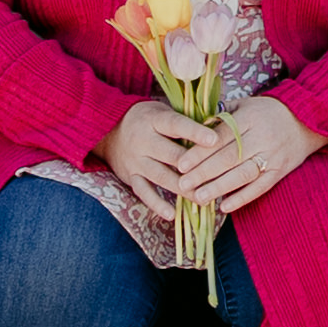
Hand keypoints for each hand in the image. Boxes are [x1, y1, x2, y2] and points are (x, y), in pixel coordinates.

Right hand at [103, 97, 217, 222]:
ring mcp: (136, 160)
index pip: (176, 124)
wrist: (108, 131)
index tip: (214, 140)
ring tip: (203, 199)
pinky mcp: (130, 177)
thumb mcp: (164, 111)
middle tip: (216, 177)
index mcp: (154, 120)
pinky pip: (144, 192)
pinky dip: (157, 204)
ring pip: (161, 176)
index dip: (195, 132)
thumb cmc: (148, 120)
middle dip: (193, 167)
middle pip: (171, 155)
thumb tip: (219, 126)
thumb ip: (186, 120)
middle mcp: (143, 140)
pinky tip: (172, 215)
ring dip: (182, 189)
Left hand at [182, 92, 320, 217]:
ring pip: (243, 174)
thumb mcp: (245, 105)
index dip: (200, 152)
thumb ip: (221, 116)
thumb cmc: (268, 112)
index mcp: (249, 118)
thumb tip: (192, 129)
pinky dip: (242, 197)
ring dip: (219, 188)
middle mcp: (261, 137)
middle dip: (203, 173)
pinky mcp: (280, 171)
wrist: (307, 119)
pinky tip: (224, 206)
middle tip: (182, 184)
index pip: (220, 137)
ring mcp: (272, 156)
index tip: (181, 164)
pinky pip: (260, 187)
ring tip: (198, 197)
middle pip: (229, 157)